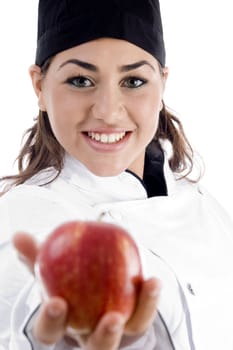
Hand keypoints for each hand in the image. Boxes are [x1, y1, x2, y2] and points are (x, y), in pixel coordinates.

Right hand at [13, 232, 160, 349]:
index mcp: (64, 323)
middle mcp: (88, 333)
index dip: (52, 321)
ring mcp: (113, 331)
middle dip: (103, 338)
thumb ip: (36, 255)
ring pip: (128, 335)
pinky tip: (153, 281)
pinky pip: (143, 315)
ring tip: (146, 290)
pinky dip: (149, 299)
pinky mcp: (134, 321)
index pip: (51, 332)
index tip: (56, 302)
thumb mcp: (49, 267)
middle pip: (95, 348)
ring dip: (140, 313)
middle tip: (112, 319)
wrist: (91, 282)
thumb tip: (20, 236)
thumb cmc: (66, 279)